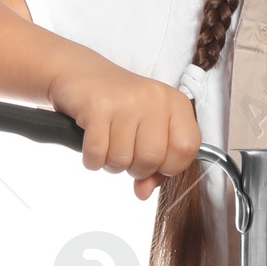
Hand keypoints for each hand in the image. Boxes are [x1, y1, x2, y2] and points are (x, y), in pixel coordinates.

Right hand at [47, 54, 200, 196]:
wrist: (79, 73)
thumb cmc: (118, 103)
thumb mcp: (147, 127)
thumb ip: (155, 164)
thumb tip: (144, 192)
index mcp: (175, 104)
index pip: (187, 149)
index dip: (170, 166)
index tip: (156, 163)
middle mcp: (154, 99)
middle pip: (152, 160)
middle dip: (135, 168)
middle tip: (125, 151)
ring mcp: (126, 102)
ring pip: (122, 160)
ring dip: (111, 163)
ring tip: (108, 141)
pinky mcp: (97, 107)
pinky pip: (97, 155)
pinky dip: (92, 159)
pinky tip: (93, 141)